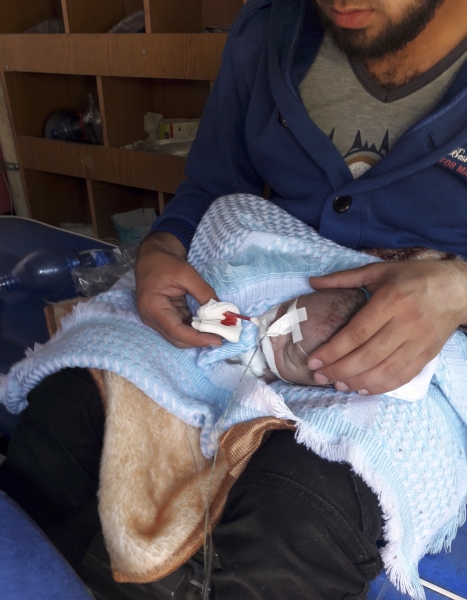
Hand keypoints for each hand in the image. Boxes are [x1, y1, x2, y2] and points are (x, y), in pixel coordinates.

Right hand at [136, 232, 221, 348]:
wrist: (152, 256)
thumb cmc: (165, 262)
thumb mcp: (187, 273)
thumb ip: (203, 292)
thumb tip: (221, 311)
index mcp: (153, 307)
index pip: (176, 331)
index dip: (198, 339)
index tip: (218, 340)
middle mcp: (152, 318)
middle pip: (178, 339)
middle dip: (200, 340)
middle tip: (222, 337)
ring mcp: (157, 319)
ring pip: (180, 336)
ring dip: (199, 336)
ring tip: (218, 332)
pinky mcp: (164, 317)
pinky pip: (181, 328)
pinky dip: (195, 329)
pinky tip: (209, 325)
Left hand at [307, 260, 466, 394]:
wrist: (459, 289)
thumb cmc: (415, 276)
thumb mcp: (380, 270)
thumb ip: (345, 278)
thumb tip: (313, 282)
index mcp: (390, 301)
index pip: (356, 333)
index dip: (333, 350)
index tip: (314, 360)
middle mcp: (404, 324)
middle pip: (367, 355)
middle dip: (340, 370)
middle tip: (319, 376)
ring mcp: (418, 342)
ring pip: (384, 370)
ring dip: (358, 382)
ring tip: (338, 385)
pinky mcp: (427, 354)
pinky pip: (402, 376)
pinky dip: (382, 386)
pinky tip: (363, 388)